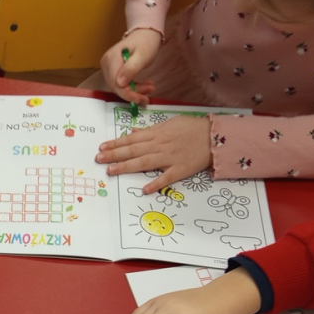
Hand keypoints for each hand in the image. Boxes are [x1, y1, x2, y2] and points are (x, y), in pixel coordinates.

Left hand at [96, 115, 211, 193]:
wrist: (215, 136)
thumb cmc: (193, 128)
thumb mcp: (171, 123)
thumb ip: (151, 130)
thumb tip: (134, 132)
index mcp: (157, 134)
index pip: (131, 139)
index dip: (115, 143)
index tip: (101, 147)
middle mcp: (160, 145)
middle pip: (133, 150)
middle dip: (114, 154)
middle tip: (98, 159)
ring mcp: (170, 158)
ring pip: (144, 162)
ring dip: (127, 166)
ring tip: (111, 170)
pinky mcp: (181, 169)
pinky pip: (167, 177)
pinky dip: (156, 183)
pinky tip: (144, 190)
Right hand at [99, 28, 160, 106]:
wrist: (145, 34)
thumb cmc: (145, 42)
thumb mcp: (142, 55)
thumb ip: (131, 69)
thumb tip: (120, 84)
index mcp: (111, 59)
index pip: (116, 82)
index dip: (128, 94)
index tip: (143, 99)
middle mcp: (106, 64)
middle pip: (116, 86)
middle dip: (133, 92)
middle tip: (150, 91)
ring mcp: (108, 68)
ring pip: (119, 87)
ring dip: (135, 91)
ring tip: (150, 87)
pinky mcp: (112, 71)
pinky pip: (120, 84)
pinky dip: (132, 87)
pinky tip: (144, 85)